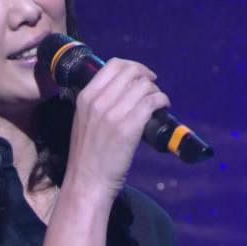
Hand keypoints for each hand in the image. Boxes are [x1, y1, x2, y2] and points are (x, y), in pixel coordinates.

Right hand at [64, 58, 169, 203]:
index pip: (113, 65)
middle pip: (131, 72)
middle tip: (152, 90)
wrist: (87, 180)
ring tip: (157, 103)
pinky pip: (152, 102)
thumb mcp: (84, 120)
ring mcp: (114, 113)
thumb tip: (123, 90)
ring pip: (144, 86)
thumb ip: (98, 102)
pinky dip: (162, 101)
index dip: (133, 66)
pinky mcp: (129, 127)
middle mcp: (98, 101)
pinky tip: (163, 109)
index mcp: (86, 96)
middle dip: (146, 77)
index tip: (141, 76)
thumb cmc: (88, 154)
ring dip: (156, 91)